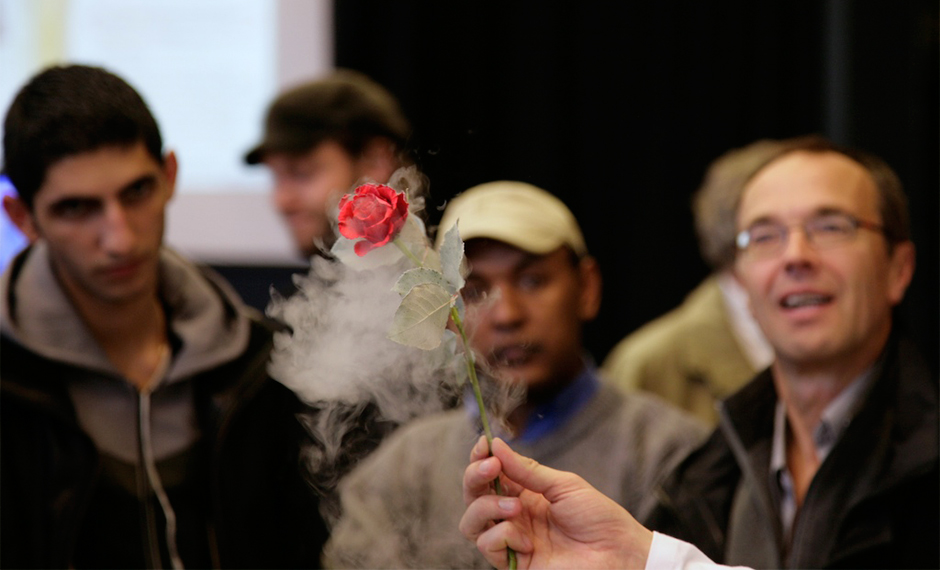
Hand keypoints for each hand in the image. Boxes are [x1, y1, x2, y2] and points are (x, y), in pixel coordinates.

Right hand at [459, 437, 652, 569]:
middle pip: (473, 496)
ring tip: (514, 507)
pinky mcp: (514, 564)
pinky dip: (504, 535)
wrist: (617, 552)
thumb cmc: (597, 517)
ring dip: (487, 507)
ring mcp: (512, 539)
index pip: (489, 474)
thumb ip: (527, 470)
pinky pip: (487, 545)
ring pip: (471, 522)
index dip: (480, 459)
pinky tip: (528, 539)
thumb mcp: (563, 484)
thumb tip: (495, 446)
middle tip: (491, 467)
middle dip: (474, 477)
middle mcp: (513, 515)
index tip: (483, 444)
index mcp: (524, 493)